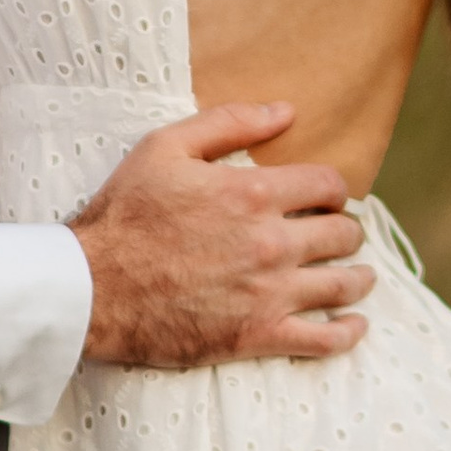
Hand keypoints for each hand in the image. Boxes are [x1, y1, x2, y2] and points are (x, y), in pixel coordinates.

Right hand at [67, 104, 371, 366]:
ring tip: (357, 275)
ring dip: (358, 277)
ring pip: (344, 284)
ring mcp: (269, 293)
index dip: (333, 190)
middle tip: (338, 235)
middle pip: (343, 235)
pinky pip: (325, 340)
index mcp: (253, 193)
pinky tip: (355, 323)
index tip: (325, 198)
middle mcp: (271, 243)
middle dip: (346, 231)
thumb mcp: (164, 148)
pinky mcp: (259, 335)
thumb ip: (228, 122)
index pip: (328, 186)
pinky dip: (349, 331)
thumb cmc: (124, 215)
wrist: (92, 288)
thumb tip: (285, 111)